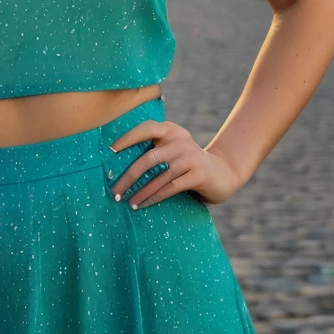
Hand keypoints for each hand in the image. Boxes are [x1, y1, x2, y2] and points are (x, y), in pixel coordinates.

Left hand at [109, 118, 243, 208]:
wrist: (223, 172)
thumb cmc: (186, 162)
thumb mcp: (171, 150)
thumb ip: (153, 151)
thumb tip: (117, 166)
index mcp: (171, 130)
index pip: (146, 129)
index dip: (127, 138)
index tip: (110, 151)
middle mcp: (181, 140)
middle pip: (148, 158)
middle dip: (129, 176)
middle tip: (114, 191)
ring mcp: (191, 157)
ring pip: (159, 176)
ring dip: (141, 191)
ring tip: (127, 202)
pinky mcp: (199, 174)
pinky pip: (171, 187)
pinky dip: (155, 197)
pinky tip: (143, 204)